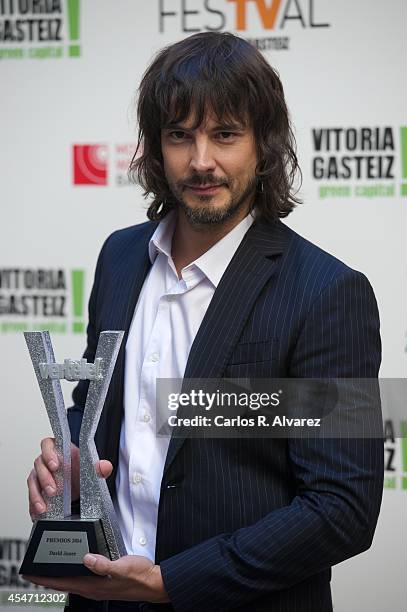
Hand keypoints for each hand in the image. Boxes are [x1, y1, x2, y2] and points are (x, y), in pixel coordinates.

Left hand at [24, 554, 168, 602]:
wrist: (154, 583)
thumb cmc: (139, 577)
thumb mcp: (122, 567)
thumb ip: (104, 564)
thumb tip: (86, 558)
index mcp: (93, 586)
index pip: (61, 583)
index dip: (44, 579)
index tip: (29, 575)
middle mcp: (92, 587)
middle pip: (63, 583)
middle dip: (47, 578)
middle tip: (33, 569)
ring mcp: (97, 586)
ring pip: (71, 581)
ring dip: (58, 576)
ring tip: (48, 567)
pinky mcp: (103, 581)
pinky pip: (82, 578)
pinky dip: (72, 572)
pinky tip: (74, 565)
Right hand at [27, 437, 112, 517]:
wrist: (77, 491)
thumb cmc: (80, 474)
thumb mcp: (91, 470)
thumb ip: (99, 468)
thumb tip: (105, 467)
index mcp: (60, 451)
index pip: (48, 444)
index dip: (49, 452)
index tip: (55, 465)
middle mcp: (47, 461)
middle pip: (39, 463)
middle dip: (45, 478)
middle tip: (54, 490)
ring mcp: (39, 475)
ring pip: (33, 480)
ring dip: (37, 494)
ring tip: (44, 506)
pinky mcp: (36, 490)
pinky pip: (31, 496)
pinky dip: (33, 505)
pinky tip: (38, 512)